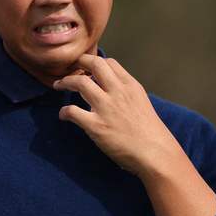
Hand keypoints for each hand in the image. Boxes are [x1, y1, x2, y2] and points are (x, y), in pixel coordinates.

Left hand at [53, 55, 182, 178]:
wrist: (156, 153)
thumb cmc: (151, 133)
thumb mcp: (142, 103)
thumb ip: (126, 94)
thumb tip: (110, 93)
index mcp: (131, 86)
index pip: (110, 62)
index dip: (95, 63)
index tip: (87, 69)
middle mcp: (118, 92)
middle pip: (94, 64)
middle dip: (79, 63)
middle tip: (70, 69)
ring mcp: (106, 107)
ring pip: (79, 82)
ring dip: (65, 82)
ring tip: (59, 85)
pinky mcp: (96, 126)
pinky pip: (72, 111)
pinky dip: (64, 112)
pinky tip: (64, 115)